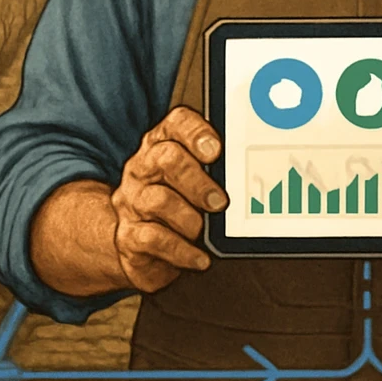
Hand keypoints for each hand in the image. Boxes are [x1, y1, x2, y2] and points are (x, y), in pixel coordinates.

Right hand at [110, 106, 228, 292]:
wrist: (137, 245)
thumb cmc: (179, 204)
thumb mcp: (196, 180)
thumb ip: (217, 169)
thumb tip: (251, 173)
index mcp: (161, 145)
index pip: (176, 123)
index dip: (196, 133)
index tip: (216, 150)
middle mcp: (144, 169)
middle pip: (167, 158)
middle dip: (198, 181)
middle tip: (219, 201)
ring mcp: (133, 202)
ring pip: (159, 201)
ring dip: (190, 219)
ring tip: (204, 230)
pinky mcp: (129, 236)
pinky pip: (154, 240)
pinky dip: (182, 250)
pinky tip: (199, 257)